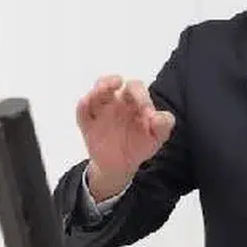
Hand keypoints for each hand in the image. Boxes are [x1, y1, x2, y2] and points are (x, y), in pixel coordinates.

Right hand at [76, 75, 174, 200]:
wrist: (122, 166)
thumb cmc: (141, 145)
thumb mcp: (158, 137)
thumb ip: (164, 124)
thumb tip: (157, 116)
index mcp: (134, 101)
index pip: (136, 88)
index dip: (141, 95)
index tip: (146, 111)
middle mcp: (116, 102)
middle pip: (112, 82)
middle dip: (113, 80)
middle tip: (118, 82)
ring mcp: (101, 111)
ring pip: (96, 92)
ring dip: (98, 88)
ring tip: (104, 88)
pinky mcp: (88, 124)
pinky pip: (83, 111)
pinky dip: (84, 104)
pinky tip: (88, 103)